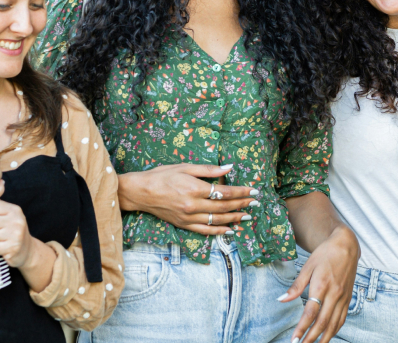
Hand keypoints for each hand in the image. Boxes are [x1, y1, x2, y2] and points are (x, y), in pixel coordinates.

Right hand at [119, 163, 258, 234]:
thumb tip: (229, 168)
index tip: (253, 190)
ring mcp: (188, 217)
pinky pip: (205, 230)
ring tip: (247, 216)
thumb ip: (208, 169)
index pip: (224, 192)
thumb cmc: (162, 175)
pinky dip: (219, 231)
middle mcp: (193, 205)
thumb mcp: (185, 167)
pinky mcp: (184, 225)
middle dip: (242, 204)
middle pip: (223, 206)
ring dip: (234, 218)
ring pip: (217, 220)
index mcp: (195, 188)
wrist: (141, 192)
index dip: (241, 191)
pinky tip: (230, 230)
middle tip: (255, 202)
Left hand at [279, 225, 358, 342]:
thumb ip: (296, 286)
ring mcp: (343, 298)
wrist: (346, 246)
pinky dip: (334, 330)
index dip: (302, 328)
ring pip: (334, 324)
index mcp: (321, 285)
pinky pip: (342, 319)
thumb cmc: (325, 254)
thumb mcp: (307, 266)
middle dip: (311, 338)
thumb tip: (281, 299)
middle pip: (322, 322)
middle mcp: (334, 294)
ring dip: (324, 338)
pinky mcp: (348, 299)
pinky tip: (327, 336)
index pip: (310, 312)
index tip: (294, 339)